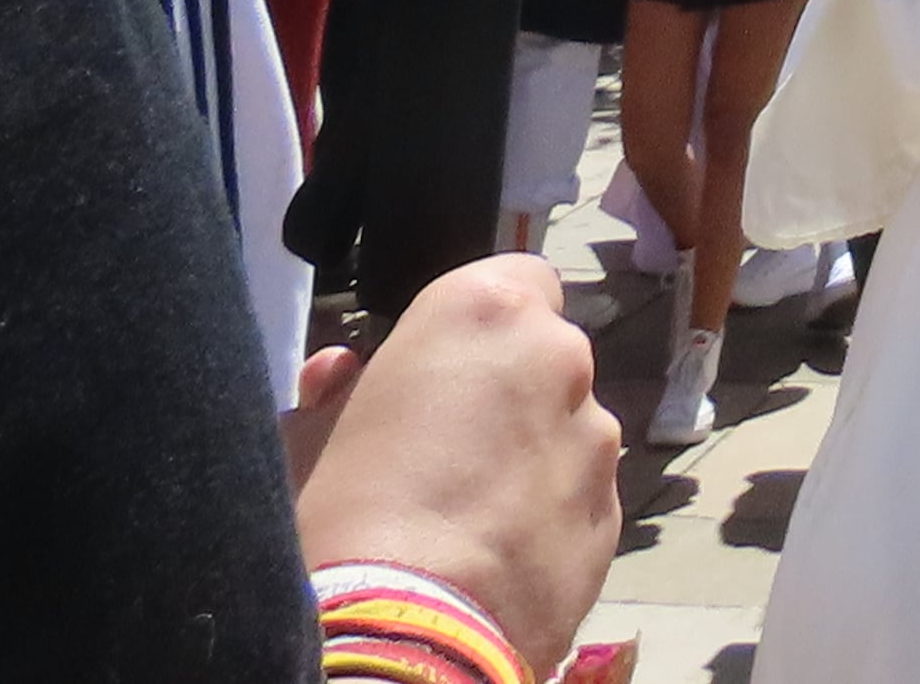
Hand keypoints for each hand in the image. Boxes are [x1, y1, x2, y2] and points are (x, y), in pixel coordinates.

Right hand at [294, 255, 622, 678]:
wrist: (404, 638)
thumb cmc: (341, 517)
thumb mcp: (308, 442)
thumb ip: (338, 395)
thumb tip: (340, 375)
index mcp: (487, 311)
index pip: (513, 280)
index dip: (477, 327)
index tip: (441, 371)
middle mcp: (561, 360)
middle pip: (544, 359)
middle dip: (505, 394)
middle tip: (444, 452)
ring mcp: (596, 442)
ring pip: (568, 433)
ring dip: (532, 459)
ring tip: (467, 522)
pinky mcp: (611, 519)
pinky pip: (578, 503)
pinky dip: (548, 521)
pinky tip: (495, 564)